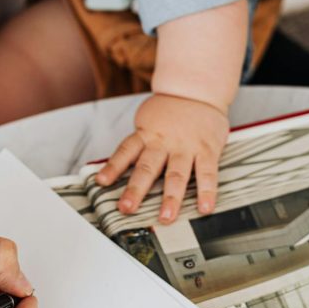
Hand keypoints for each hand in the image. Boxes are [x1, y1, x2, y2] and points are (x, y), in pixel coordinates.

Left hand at [94, 94, 228, 223]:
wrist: (198, 89)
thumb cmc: (170, 111)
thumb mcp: (148, 121)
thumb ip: (139, 144)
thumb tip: (117, 168)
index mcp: (146, 134)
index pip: (125, 151)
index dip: (112, 167)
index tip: (101, 182)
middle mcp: (164, 141)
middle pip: (147, 167)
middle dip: (136, 190)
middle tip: (127, 208)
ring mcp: (186, 146)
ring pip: (177, 174)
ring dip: (171, 197)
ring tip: (166, 218)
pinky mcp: (207, 149)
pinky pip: (207, 173)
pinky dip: (206, 192)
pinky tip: (204, 208)